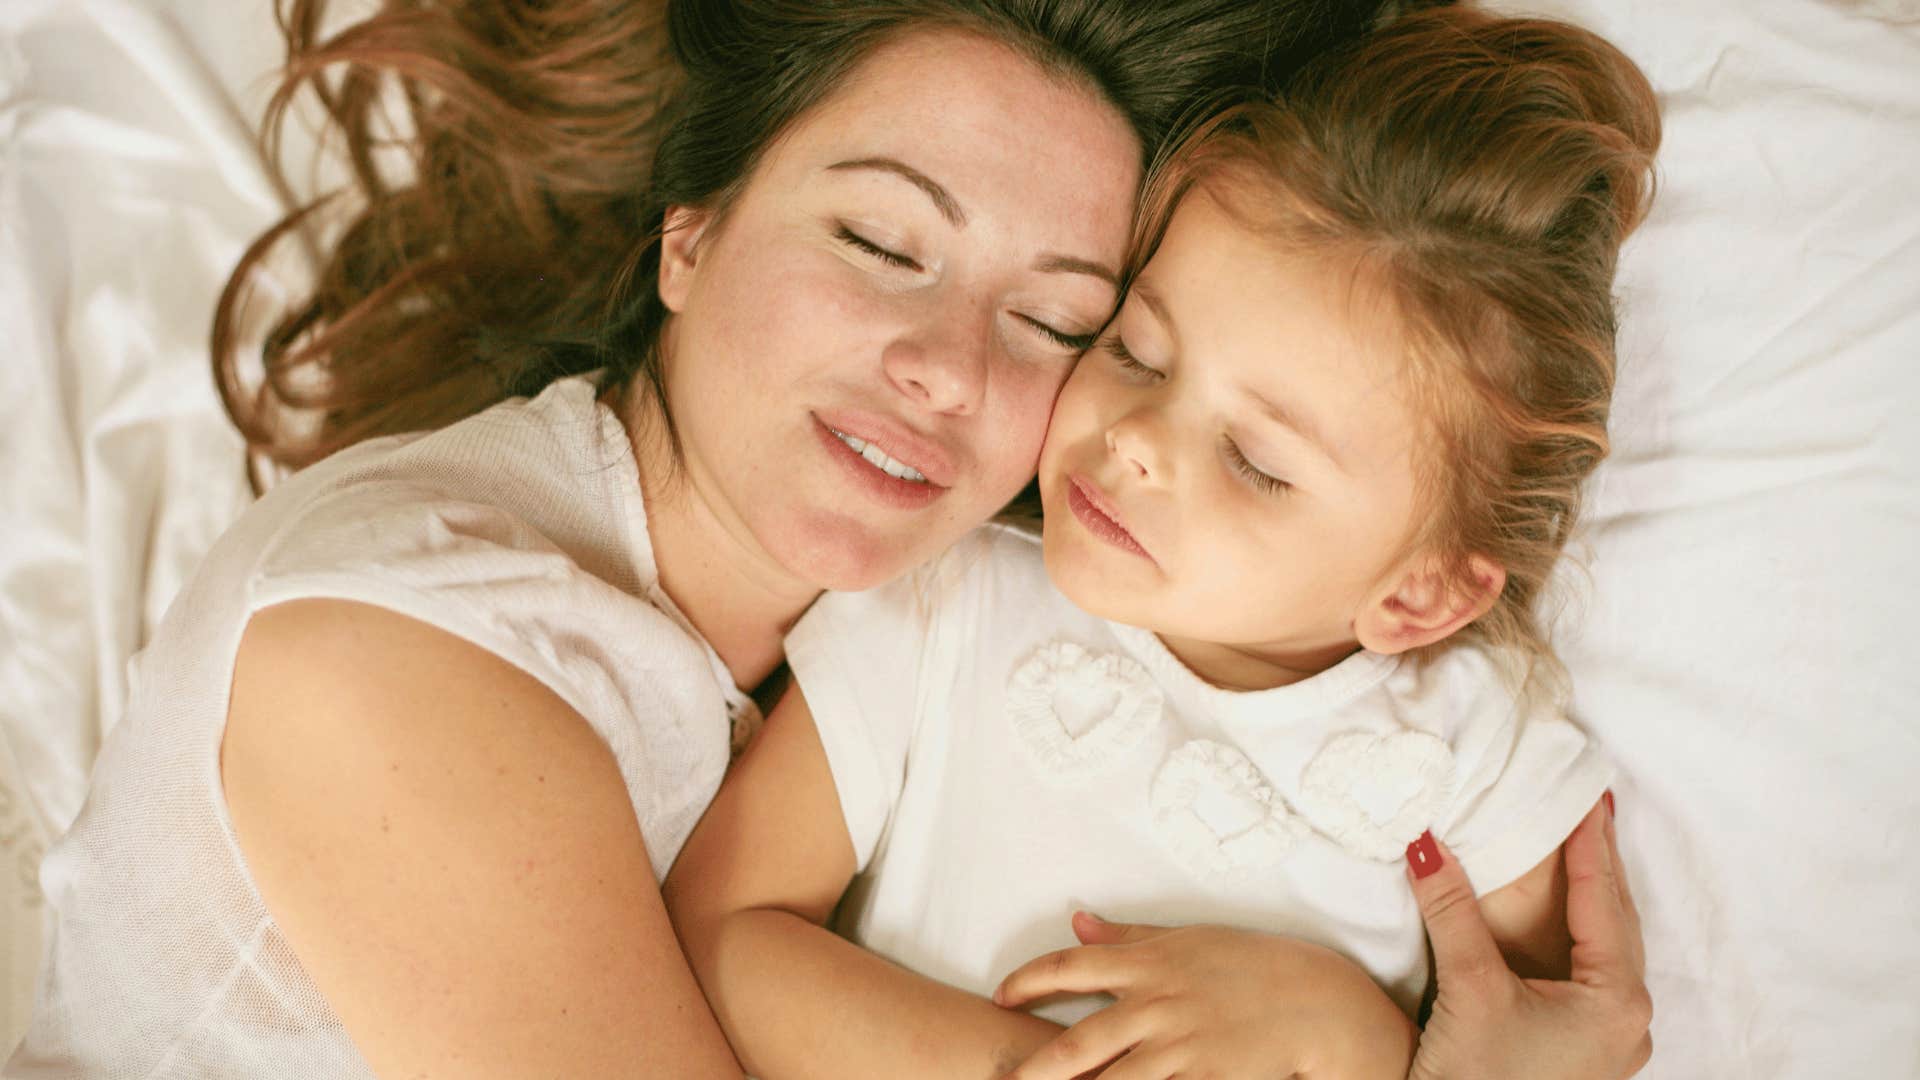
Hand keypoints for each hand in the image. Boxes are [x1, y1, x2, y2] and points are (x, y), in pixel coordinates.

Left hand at [993, 912, 1416, 1078]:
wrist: (1316, 1000)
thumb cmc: (1251, 964)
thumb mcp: (1185, 939)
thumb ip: (1126, 938)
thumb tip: (1076, 921)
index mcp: (1148, 964)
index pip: (1070, 967)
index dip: (1028, 981)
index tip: (1001, 995)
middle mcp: (1157, 1005)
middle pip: (1078, 1043)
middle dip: (1034, 1068)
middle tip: (1000, 1079)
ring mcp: (1181, 1046)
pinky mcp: (1206, 1078)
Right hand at [1407, 798, 1652, 1078]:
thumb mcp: (1470, 988)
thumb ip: (1452, 910)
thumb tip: (1427, 842)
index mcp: (1616, 998)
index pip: (1604, 900)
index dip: (1592, 844)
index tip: (1590, 796)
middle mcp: (1626, 1019)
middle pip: (1616, 922)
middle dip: (1600, 865)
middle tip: (1592, 810)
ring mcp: (1608, 1040)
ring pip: (1605, 950)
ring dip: (1591, 900)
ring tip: (1580, 852)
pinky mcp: (1582, 1052)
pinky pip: (1588, 975)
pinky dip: (1574, 935)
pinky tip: (1558, 920)